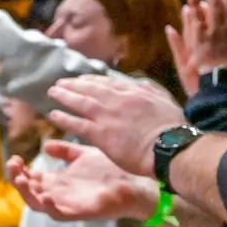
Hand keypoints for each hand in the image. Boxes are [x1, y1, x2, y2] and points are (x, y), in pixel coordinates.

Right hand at [6, 140, 158, 222]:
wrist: (137, 182)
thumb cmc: (112, 170)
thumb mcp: (83, 156)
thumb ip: (65, 152)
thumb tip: (46, 146)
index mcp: (57, 181)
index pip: (30, 177)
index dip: (19, 169)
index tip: (15, 157)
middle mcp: (58, 194)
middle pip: (28, 191)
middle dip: (17, 179)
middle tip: (14, 165)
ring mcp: (67, 204)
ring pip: (37, 204)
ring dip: (26, 193)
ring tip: (22, 179)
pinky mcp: (80, 212)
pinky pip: (58, 214)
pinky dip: (49, 206)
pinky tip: (45, 195)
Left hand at [46, 74, 187, 177]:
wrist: (169, 147)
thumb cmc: (174, 129)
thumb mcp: (167, 103)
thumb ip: (153, 92)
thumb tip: (143, 84)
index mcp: (135, 93)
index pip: (109, 82)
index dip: (93, 80)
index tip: (83, 79)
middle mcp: (118, 101)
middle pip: (91, 88)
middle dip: (74, 84)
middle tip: (60, 82)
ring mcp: (108, 116)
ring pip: (80, 102)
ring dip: (64, 96)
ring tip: (52, 92)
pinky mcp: (100, 134)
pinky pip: (77, 124)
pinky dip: (64, 118)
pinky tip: (54, 115)